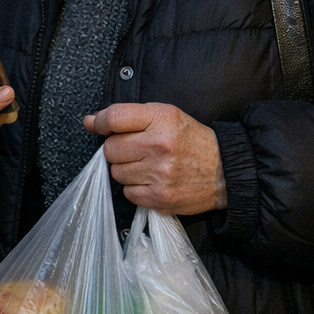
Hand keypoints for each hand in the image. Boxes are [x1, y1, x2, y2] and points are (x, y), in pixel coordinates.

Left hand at [84, 103, 225, 215]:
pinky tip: (152, 180)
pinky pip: (127, 193)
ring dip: (126, 169)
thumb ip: (129, 116)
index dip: (100, 122)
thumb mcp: (167, 115)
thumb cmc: (191, 140)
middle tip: (135, 148)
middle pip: (111, 149)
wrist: (224, 170)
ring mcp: (159, 174)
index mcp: (162, 118)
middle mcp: (159, 145)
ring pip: (117, 172)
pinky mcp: (159, 198)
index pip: (115, 118)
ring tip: (147, 164)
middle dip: (117, 149)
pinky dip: (136, 187)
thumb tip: (90, 121)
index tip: (97, 125)